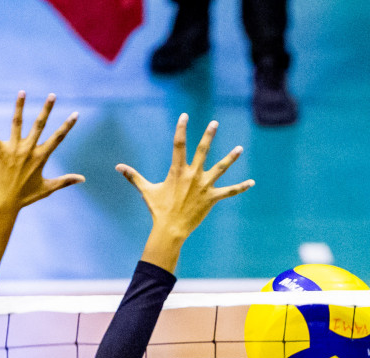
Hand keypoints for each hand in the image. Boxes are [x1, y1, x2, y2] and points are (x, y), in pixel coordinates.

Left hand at [0, 91, 83, 212]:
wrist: (5, 203)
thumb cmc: (26, 197)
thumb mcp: (48, 188)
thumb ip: (65, 181)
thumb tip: (83, 178)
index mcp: (41, 157)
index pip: (58, 138)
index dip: (68, 125)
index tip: (76, 113)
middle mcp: (28, 150)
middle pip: (39, 125)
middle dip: (46, 109)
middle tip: (52, 95)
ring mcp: (13, 150)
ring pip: (17, 123)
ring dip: (19, 107)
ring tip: (22, 92)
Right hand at [117, 114, 253, 272]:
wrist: (170, 229)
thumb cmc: (158, 209)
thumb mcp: (146, 190)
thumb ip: (133, 176)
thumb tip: (118, 167)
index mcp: (177, 170)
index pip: (179, 144)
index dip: (181, 129)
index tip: (185, 116)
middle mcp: (192, 175)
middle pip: (203, 150)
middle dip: (209, 135)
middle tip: (215, 123)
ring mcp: (204, 186)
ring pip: (220, 168)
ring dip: (231, 158)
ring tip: (240, 148)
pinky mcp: (212, 198)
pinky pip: (229, 192)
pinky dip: (241, 187)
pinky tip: (251, 183)